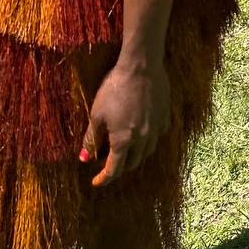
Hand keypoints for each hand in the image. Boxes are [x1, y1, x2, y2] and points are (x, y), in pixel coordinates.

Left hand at [80, 59, 170, 186]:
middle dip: (120, 167)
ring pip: (148, 151)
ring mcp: (156, 127)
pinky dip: (150, 139)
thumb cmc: (115, 88)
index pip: (113, 169)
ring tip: (128, 149)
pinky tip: (145, 131)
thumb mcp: (97, 114)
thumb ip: (91, 139)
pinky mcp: (165, 114)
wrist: (141, 66)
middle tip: (110, 162)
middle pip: (133, 163)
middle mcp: (142, 139)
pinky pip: (159, 134)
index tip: (96, 182)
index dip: (104, 178)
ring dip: (137, 154)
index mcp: (123, 141)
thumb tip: (83, 159)